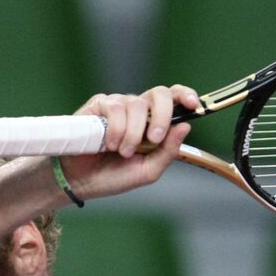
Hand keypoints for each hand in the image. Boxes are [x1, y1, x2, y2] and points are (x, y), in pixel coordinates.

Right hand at [58, 85, 198, 201]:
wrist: (82, 182)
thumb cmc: (114, 176)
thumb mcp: (148, 171)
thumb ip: (168, 152)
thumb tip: (186, 127)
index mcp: (153, 122)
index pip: (173, 99)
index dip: (185, 95)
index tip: (193, 104)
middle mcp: (138, 110)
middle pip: (159, 93)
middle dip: (162, 116)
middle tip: (155, 138)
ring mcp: (118, 105)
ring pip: (137, 105)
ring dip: (133, 133)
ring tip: (122, 152)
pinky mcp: (99, 105)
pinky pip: (116, 108)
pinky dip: (117, 129)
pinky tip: (109, 144)